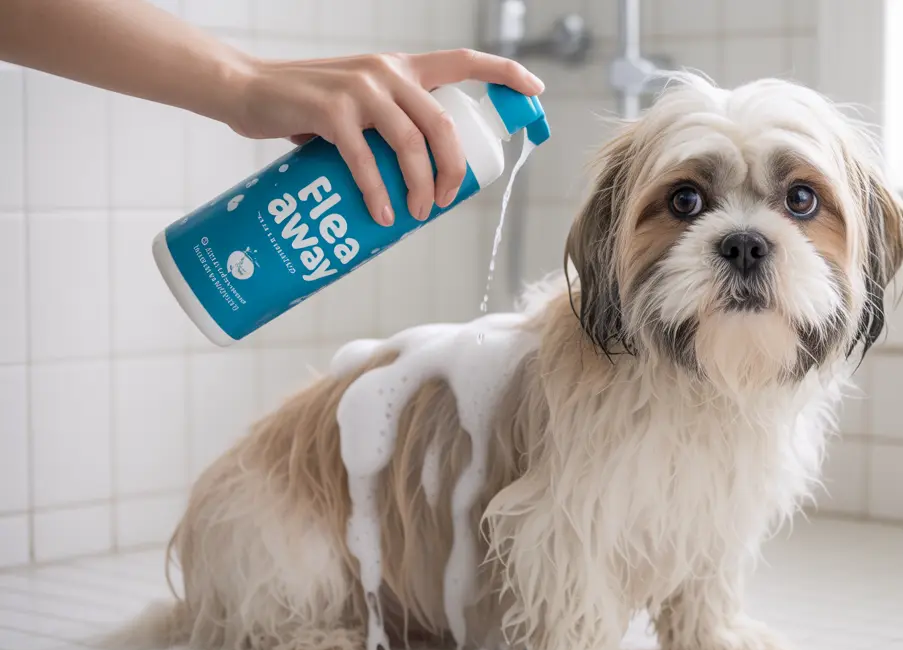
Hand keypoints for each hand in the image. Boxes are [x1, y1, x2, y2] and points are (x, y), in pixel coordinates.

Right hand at [224, 49, 543, 225]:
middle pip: (443, 125)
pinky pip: (365, 160)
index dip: (505, 74)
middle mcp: (386, 73)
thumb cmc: (305, 105)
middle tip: (445, 202)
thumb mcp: (358, 102)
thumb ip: (387, 122)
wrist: (246, 90)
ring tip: (415, 215)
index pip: (463, 61)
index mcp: (401, 68)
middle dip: (453, 170)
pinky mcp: (330, 113)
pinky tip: (382, 215)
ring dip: (420, 187)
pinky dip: (377, 193)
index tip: (536, 90)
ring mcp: (359, 90)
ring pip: (411, 145)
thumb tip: (414, 175)